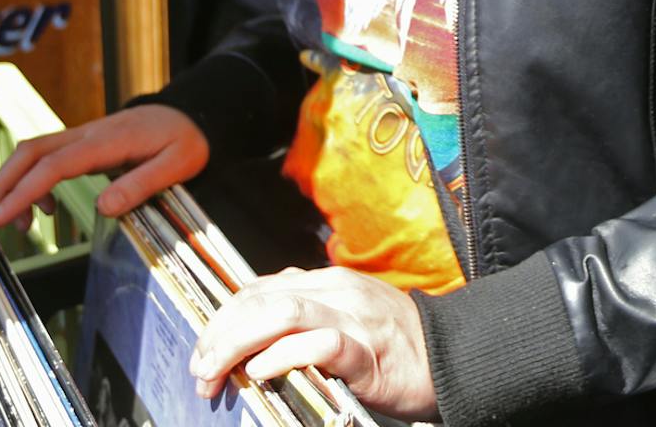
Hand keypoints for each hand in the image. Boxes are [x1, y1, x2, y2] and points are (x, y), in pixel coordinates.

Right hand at [0, 104, 206, 230]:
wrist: (192, 113)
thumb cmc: (187, 140)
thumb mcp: (177, 165)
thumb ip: (141, 185)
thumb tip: (102, 208)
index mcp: (107, 141)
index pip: (52, 167)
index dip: (21, 193)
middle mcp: (88, 135)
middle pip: (29, 152)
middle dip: (0, 185)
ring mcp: (83, 136)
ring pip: (32, 153)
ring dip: (11, 185)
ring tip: (10, 227)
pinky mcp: (84, 144)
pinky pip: (46, 159)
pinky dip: (34, 185)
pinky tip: (45, 212)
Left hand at [192, 266, 437, 420]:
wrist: (454, 356)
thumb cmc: (396, 347)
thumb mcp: (346, 318)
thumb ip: (306, 320)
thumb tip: (252, 343)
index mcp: (327, 282)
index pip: (257, 290)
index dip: (221, 320)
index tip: (202, 354)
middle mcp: (336, 291)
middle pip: (260, 300)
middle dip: (220, 336)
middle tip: (201, 371)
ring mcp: (354, 318)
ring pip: (282, 314)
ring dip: (238, 345)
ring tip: (218, 373)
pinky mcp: (369, 352)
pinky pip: (320, 344)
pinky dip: (284, 356)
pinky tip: (261, 372)